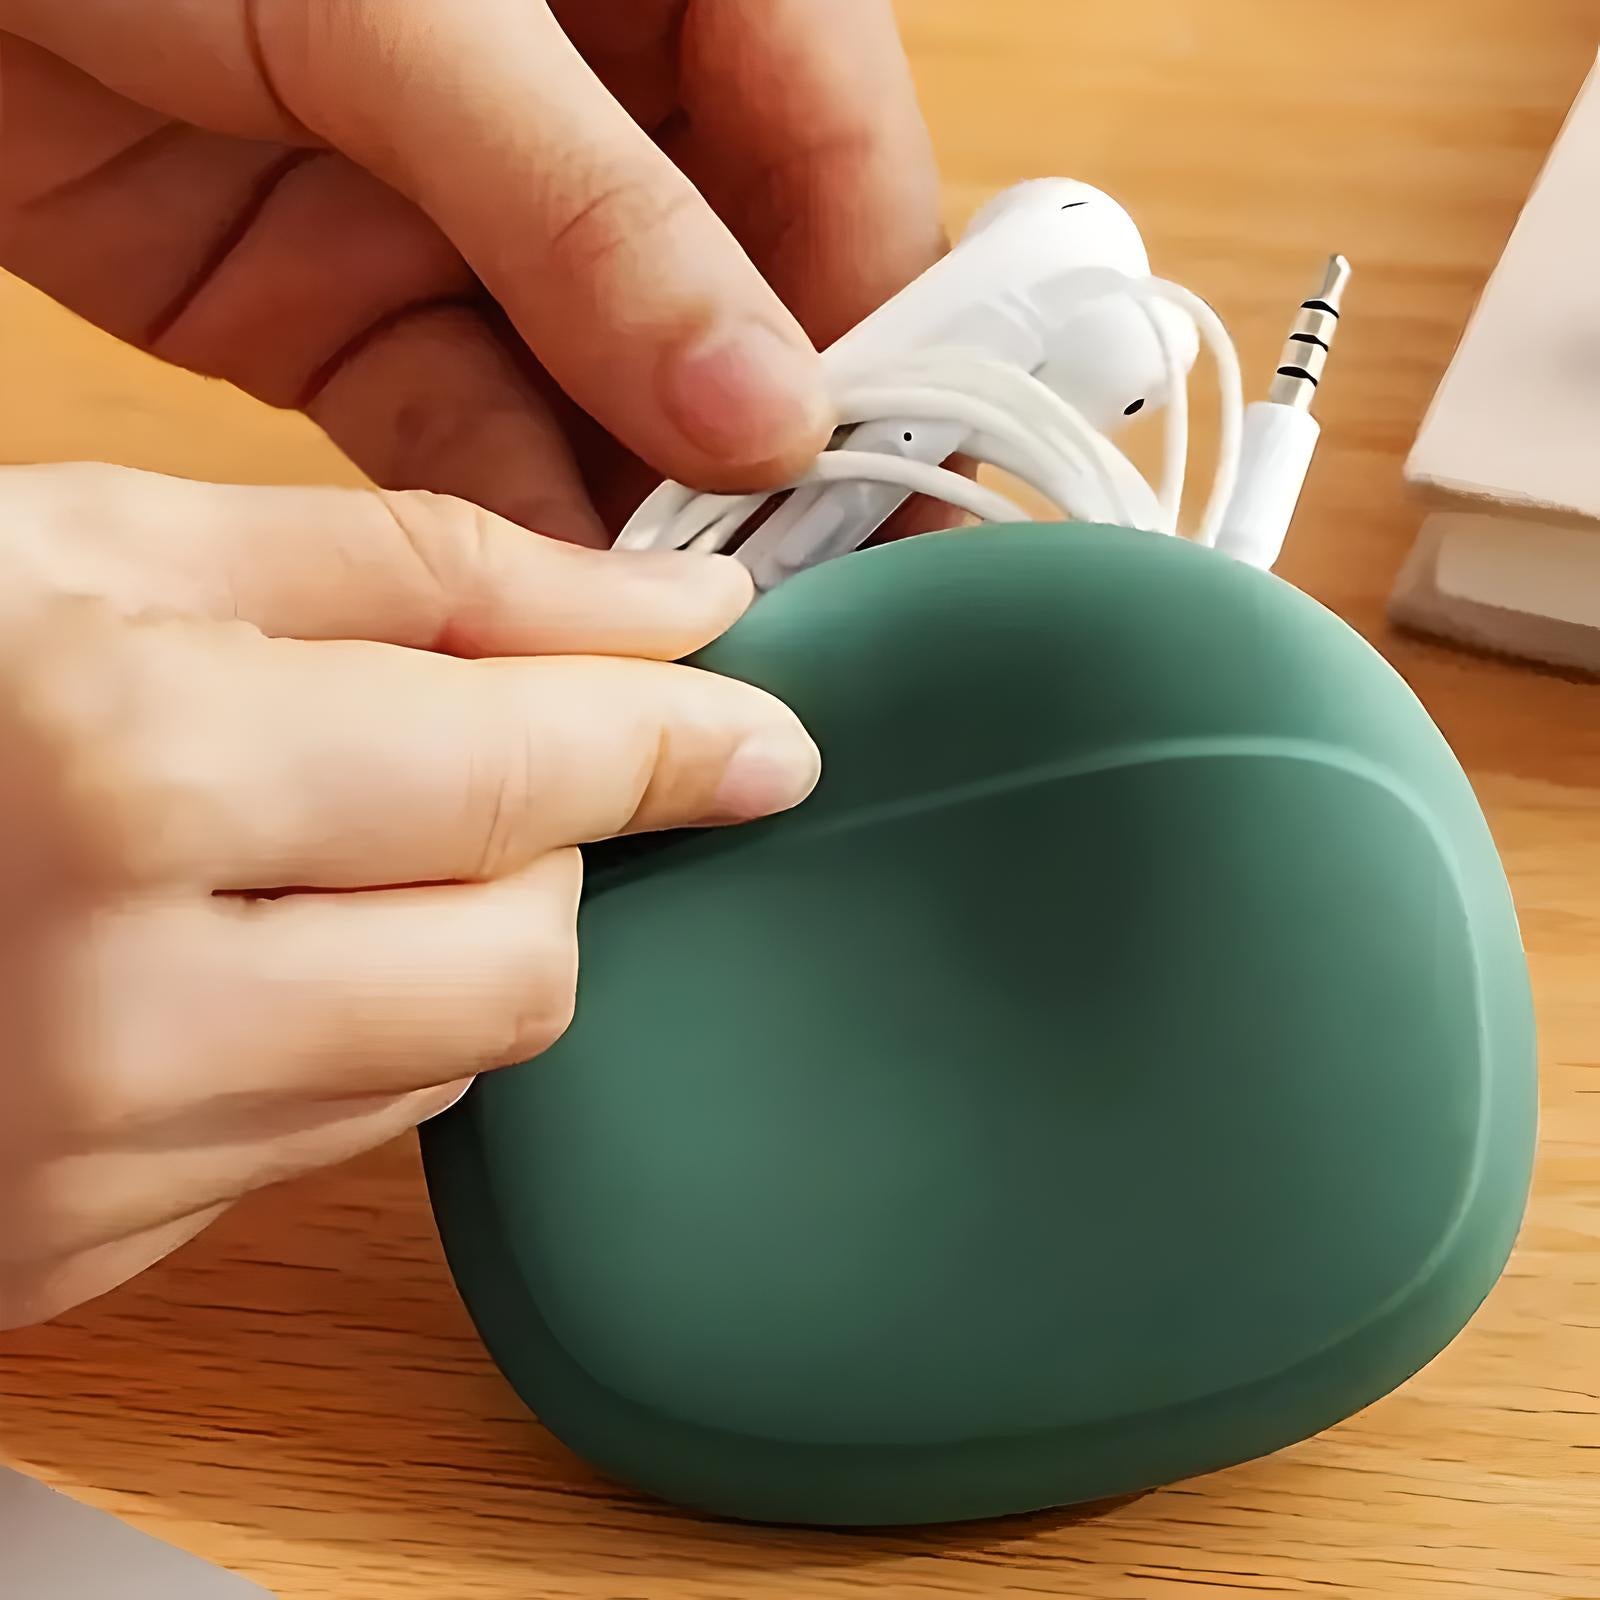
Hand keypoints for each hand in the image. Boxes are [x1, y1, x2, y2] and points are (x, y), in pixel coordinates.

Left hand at [0, 1, 944, 540]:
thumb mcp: (396, 1)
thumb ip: (589, 208)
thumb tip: (762, 412)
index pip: (835, 154)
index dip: (874, 319)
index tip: (879, 474)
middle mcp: (594, 102)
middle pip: (741, 303)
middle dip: (768, 450)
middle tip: (807, 590)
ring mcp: (475, 224)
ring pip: (610, 398)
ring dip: (649, 513)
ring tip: (697, 626)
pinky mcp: (357, 315)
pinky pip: (469, 435)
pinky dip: (515, 527)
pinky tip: (563, 612)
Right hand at [0, 461, 818, 1328]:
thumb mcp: (94, 538)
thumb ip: (408, 570)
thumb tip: (660, 617)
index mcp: (119, 775)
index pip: (528, 775)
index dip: (678, 741)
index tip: (767, 731)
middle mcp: (110, 1007)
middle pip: (524, 961)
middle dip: (546, 850)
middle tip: (472, 759)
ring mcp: (81, 1168)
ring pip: (440, 1066)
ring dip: (442, 940)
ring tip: (314, 839)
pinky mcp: (65, 1254)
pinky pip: (320, 1142)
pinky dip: (342, 1034)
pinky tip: (234, 945)